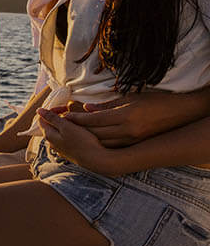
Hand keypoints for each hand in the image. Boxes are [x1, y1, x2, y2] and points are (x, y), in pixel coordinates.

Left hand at [38, 107, 126, 175]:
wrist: (95, 160)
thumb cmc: (81, 141)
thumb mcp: (66, 126)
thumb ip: (52, 118)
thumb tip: (38, 110)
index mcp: (48, 135)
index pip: (42, 119)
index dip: (51, 110)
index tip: (64, 108)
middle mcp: (51, 143)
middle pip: (50, 125)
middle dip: (58, 117)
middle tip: (72, 113)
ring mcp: (59, 149)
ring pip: (58, 132)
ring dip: (65, 125)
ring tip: (77, 122)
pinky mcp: (68, 152)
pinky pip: (65, 138)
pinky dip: (69, 132)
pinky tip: (79, 132)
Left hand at [62, 91, 208, 146]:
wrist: (181, 114)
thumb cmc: (156, 101)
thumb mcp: (131, 99)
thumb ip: (108, 106)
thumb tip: (87, 108)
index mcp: (126, 116)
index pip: (94, 119)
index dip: (78, 119)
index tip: (65, 117)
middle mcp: (128, 131)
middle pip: (95, 133)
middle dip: (77, 130)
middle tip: (63, 127)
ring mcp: (132, 140)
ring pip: (102, 143)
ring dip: (86, 139)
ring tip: (72, 135)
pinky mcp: (135, 145)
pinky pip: (112, 147)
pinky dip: (99, 144)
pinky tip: (89, 142)